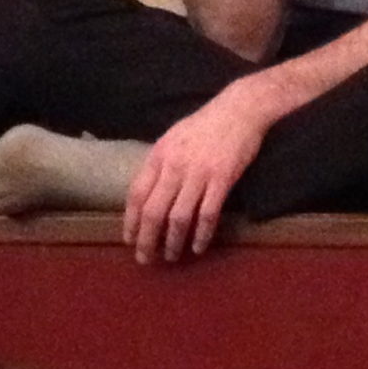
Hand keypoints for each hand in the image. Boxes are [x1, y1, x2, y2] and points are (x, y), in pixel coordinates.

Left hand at [122, 85, 269, 264]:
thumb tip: (146, 192)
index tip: (128, 240)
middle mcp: (175, 166)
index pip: (137, 194)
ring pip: (179, 217)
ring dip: (173, 242)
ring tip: (171, 256)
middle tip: (145, 259)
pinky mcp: (222, 179)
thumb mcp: (172, 138)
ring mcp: (199, 173)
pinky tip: (199, 247)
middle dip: (146, 239)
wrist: (239, 109)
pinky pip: (208, 214)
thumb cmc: (204, 125)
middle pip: (154, 211)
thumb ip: (159, 164)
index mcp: (159, 156)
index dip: (131, 220)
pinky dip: (202, 234)